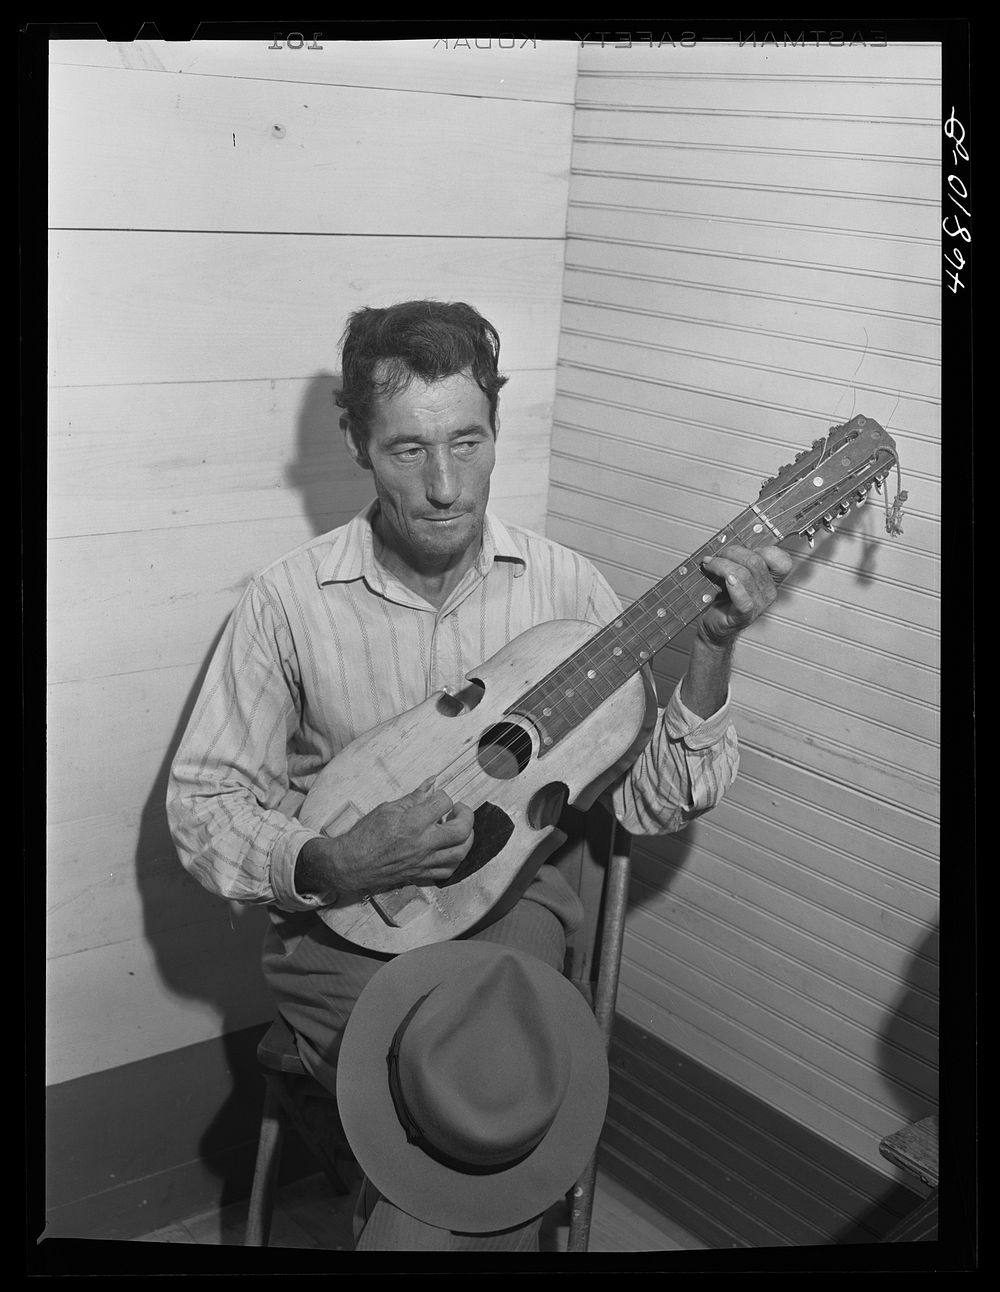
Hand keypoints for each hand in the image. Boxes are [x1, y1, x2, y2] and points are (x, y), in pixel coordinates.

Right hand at [296, 778, 474, 899]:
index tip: (439, 797)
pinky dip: (455, 859)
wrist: (351, 865)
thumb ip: (413, 797)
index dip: (444, 796)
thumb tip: (431, 783)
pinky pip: (448, 871)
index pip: (443, 803)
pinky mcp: (421, 874)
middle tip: (459, 810)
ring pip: (460, 853)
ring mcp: (423, 861)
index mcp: (412, 823)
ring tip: (460, 829)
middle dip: (466, 816)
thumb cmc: (364, 836)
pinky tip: (450, 849)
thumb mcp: (387, 809)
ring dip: (466, 839)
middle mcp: (422, 844)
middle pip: (461, 831)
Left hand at [698, 544, 793, 646]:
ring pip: (745, 575)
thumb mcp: (733, 573)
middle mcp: (768, 591)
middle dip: (732, 552)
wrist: (713, 625)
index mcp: (770, 579)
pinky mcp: (744, 615)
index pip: (781, 559)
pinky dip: (734, 586)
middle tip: (716, 555)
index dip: (764, 548)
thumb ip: (738, 558)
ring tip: (709, 565)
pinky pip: (743, 599)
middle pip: (756, 561)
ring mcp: (758, 604)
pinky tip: (725, 581)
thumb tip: (726, 539)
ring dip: (722, 565)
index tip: (742, 547)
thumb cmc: (722, 598)